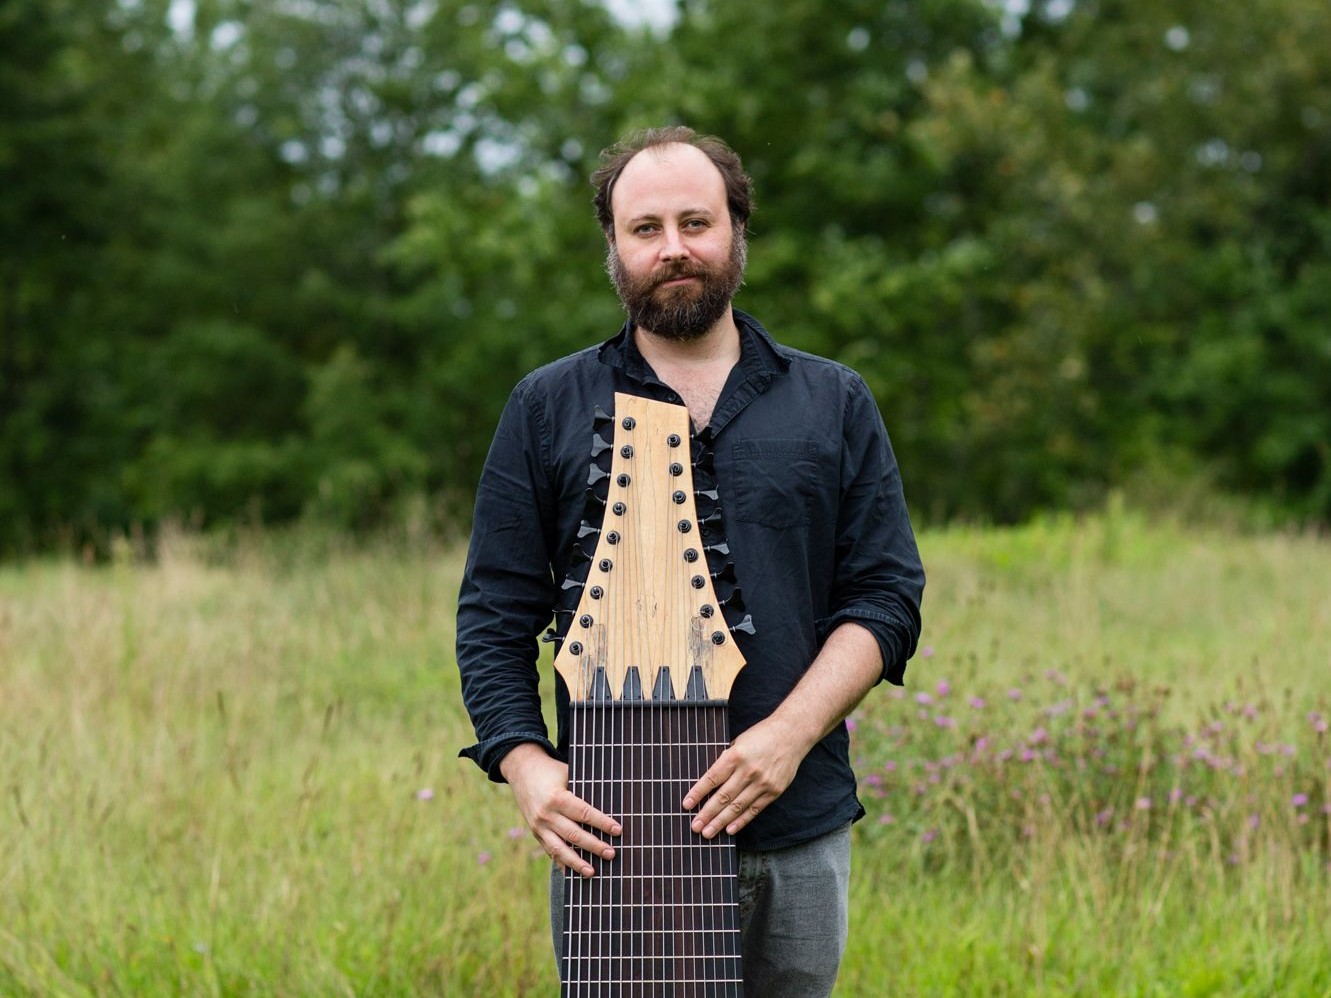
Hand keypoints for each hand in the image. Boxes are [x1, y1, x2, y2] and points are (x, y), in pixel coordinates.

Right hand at [500, 743, 620, 877]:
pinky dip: (562, 863)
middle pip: (573, 835)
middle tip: (611, 854)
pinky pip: (550, 851)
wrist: (522, 771)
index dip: (602, 823)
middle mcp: (546, 815)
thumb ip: (583, 790)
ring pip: (559, 849)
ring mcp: (539, 827)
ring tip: (592, 872)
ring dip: (577, 862)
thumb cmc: (552, 771)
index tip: (618, 830)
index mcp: (556, 798)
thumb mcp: (567, 774)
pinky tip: (573, 872)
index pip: (583, 814)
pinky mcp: (536, 833)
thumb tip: (608, 807)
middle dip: (594, 846)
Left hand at [682, 717, 806, 838]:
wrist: (792, 734)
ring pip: (737, 807)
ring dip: (720, 821)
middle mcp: (748, 770)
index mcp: (736, 755)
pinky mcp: (773, 791)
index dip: (698, 793)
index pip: (712, 778)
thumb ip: (726, 760)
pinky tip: (729, 830)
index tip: (686, 805)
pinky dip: (741, 821)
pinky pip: (754, 810)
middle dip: (707, 813)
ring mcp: (762, 783)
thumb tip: (711, 781)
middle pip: (723, 796)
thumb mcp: (738, 742)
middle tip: (695, 826)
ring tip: (707, 832)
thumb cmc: (761, 735)